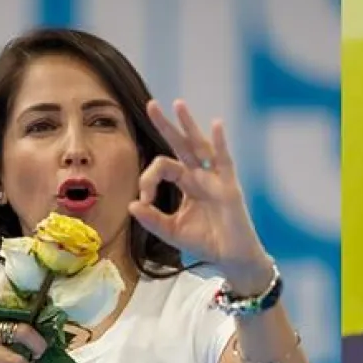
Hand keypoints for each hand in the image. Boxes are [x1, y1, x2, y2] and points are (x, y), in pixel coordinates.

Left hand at [129, 100, 272, 294]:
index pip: (163, 167)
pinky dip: (221, 143)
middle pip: (180, 145)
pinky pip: (225, 161)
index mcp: (185, 183)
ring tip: (178, 104)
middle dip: (165, 125)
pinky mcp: (229, 187)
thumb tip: (131, 205)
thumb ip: (152, 219)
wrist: (231, 258)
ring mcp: (215, 179)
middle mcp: (200, 176)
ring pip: (200, 146)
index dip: (148, 178)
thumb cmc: (205, 242)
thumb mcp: (172, 232)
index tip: (144, 199)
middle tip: (150, 104)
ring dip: (189, 125)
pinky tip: (216, 125)